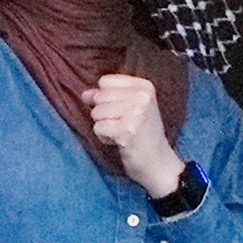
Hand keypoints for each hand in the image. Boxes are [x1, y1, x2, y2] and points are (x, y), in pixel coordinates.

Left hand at [83, 73, 183, 195]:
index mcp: (145, 86)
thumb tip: (85, 94)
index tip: (122, 111)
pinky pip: (98, 128)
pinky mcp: (126, 130)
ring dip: (104, 126)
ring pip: (96, 112)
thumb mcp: (130, 108)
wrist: (157, 162)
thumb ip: (106, 96)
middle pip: (99, 96)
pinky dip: (104, 137)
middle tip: (123, 125)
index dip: (105, 98)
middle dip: (103, 114)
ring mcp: (135, 113)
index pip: (105, 81)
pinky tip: (119, 141)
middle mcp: (142, 96)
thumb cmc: (142, 134)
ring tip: (121, 133)